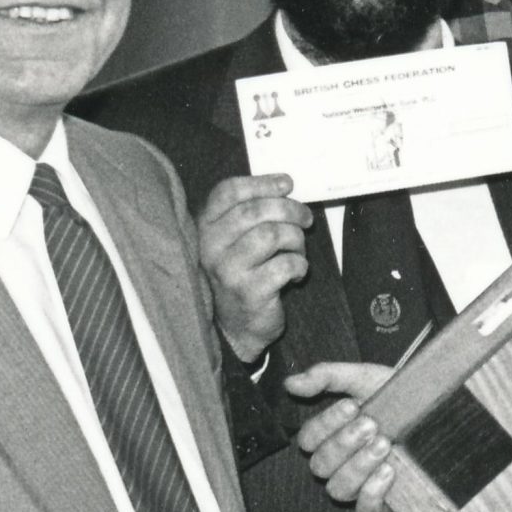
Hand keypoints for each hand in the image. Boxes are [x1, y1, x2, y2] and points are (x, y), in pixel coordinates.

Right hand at [199, 173, 311, 364]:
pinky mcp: (249, 292)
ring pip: (273, 235)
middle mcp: (210, 246)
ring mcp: (227, 270)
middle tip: (306, 220)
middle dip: (290, 210)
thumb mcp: (236, 241)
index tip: (288, 184)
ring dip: (296, 240)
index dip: (262, 183)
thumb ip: (251, 214)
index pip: (228, 192)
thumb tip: (285, 186)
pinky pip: (286, 265)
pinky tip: (297, 274)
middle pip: (256, 211)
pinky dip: (300, 265)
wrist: (236, 328)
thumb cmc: (243, 276)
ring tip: (298, 251)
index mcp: (205, 227)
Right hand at [290, 361, 398, 511]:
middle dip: (344, 444)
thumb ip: (328, 377)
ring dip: (358, 466)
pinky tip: (390, 471)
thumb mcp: (366, 378)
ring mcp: (361, 485)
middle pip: (320, 465)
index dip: (325, 425)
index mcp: (332, 435)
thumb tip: (290, 384)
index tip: (352, 406)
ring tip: (384, 445)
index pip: (308, 439)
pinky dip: (373, 492)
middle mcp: (342, 463)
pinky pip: (365, 509)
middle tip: (372, 425)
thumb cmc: (402, 396)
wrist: (444, 410)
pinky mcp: (384, 503)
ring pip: (338, 488)